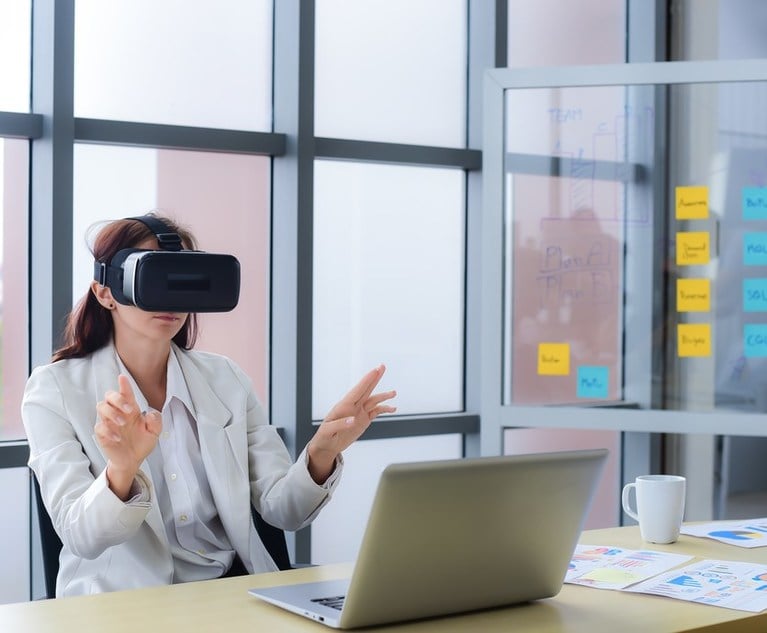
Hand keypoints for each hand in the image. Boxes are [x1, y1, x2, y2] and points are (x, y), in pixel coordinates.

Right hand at [94, 375, 161, 498]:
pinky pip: (99, 427)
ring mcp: (108, 423)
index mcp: (131, 409)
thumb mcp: (154, 432)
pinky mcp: (102, 435)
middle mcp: (118, 413)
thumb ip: (156, 421)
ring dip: (112, 413)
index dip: (124, 385)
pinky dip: (108, 431)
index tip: (122, 378)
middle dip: (118, 399)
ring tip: (123, 423)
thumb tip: (150, 414)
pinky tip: (118, 438)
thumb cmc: (142, 442)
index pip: (126, 393)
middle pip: (109, 396)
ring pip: (101, 407)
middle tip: (129, 410)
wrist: (133, 460)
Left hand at [307, 364, 396, 483]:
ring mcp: (359, 412)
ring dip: (383, 396)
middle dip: (374, 378)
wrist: (328, 445)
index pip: (357, 390)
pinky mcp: (364, 420)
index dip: (366, 380)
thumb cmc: (324, 437)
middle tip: (382, 366)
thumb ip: (340, 424)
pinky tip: (392, 408)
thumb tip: (353, 419)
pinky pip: (376, 412)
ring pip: (373, 400)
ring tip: (394, 392)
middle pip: (366, 390)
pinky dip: (384, 409)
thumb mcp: (328, 431)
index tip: (375, 371)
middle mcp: (353, 406)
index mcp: (343, 406)